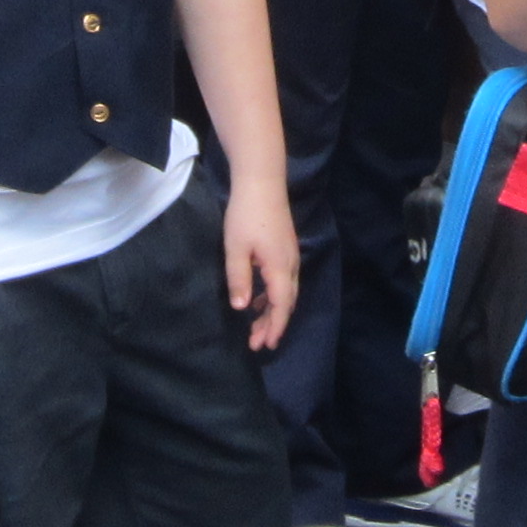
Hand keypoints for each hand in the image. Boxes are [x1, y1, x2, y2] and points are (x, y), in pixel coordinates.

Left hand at [220, 180, 300, 353]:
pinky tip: (257, 299)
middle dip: (273, 325)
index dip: (274, 327)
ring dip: (273, 311)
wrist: (262, 181)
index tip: (264, 345)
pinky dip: (272, 295)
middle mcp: (291, 264)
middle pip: (287, 302)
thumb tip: (241, 308)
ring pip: (286, 292)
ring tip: (256, 327)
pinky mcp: (285, 248)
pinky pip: (283, 280)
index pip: (281, 305)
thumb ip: (239, 279)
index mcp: (280, 267)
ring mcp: (290, 255)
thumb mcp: (236, 248)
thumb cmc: (245, 214)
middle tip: (257, 344)